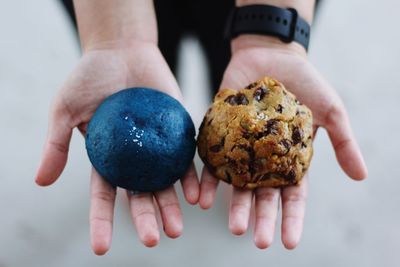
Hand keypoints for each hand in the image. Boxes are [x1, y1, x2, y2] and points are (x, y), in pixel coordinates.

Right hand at [35, 41, 198, 253]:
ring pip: (165, 183)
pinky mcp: (176, 132)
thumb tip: (41, 181)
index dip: (101, 221)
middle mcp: (134, 158)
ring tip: (176, 228)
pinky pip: (185, 157)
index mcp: (108, 158)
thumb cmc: (90, 77)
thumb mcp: (65, 109)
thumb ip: (56, 144)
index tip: (101, 247)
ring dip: (171, 206)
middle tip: (153, 239)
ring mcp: (157, 147)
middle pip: (139, 195)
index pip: (103, 195)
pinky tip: (196, 195)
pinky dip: (190, 177)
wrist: (121, 49)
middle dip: (145, 218)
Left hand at [198, 35, 367, 248]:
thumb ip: (343, 142)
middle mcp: (264, 160)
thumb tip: (362, 176)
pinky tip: (202, 197)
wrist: (271, 54)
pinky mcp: (221, 134)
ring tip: (233, 226)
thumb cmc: (305, 83)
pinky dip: (208, 179)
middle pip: (263, 195)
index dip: (292, 219)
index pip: (293, 196)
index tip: (288, 242)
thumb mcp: (331, 111)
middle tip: (256, 241)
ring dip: (234, 205)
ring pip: (237, 183)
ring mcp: (242, 149)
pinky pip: (213, 160)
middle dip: (261, 218)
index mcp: (291, 160)